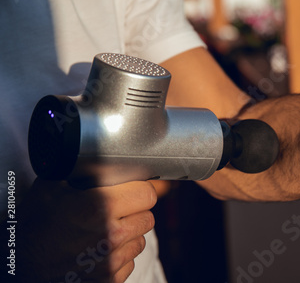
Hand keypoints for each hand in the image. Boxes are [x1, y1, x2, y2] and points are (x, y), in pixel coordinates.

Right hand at [11, 178, 156, 282]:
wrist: (19, 269)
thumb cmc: (34, 227)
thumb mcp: (51, 187)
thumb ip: (83, 172)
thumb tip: (107, 161)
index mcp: (100, 206)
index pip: (147, 193)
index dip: (139, 189)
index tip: (132, 190)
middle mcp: (111, 235)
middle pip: (148, 217)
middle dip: (136, 211)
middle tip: (118, 210)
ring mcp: (112, 261)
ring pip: (141, 240)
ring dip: (129, 234)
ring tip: (106, 231)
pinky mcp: (110, 279)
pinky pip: (130, 262)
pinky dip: (120, 256)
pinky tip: (100, 251)